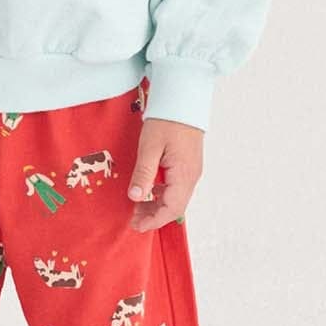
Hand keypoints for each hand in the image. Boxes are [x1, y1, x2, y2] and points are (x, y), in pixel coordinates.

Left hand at [127, 116, 202, 231]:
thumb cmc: (167, 120)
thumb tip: (135, 197)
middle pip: (175, 206)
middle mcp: (191, 176)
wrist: (184, 99)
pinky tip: (147, 190)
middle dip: (155, 216)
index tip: (136, 226)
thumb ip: (143, 173)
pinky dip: (162, 193)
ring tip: (136, 207)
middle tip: (133, 219)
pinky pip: (176, 186)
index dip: (154, 220)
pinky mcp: (188, 164)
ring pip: (176, 197)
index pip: (172, 208)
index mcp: (184, 174)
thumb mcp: (150, 147)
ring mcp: (191, 170)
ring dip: (157, 205)